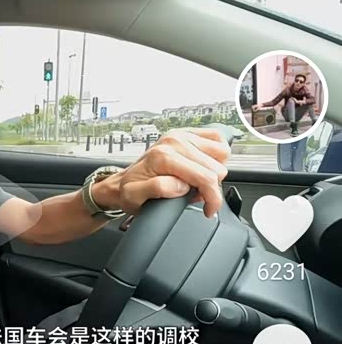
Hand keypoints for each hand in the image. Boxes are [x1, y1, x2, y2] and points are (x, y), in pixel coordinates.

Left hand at [96, 128, 230, 219]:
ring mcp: (181, 135)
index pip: (205, 177)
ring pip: (221, 153)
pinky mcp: (186, 134)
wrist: (122, 181)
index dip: (212, 199)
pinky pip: (217, 139)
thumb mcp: (134, 196)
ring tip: (198, 181)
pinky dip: (216, 155)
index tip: (208, 210)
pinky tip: (203, 167)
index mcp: (163, 157)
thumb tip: (180, 185)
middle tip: (196, 195)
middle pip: (216, 168)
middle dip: (211, 187)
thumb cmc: (129, 191)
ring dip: (214, 171)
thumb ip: (157, 189)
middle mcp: (173, 142)